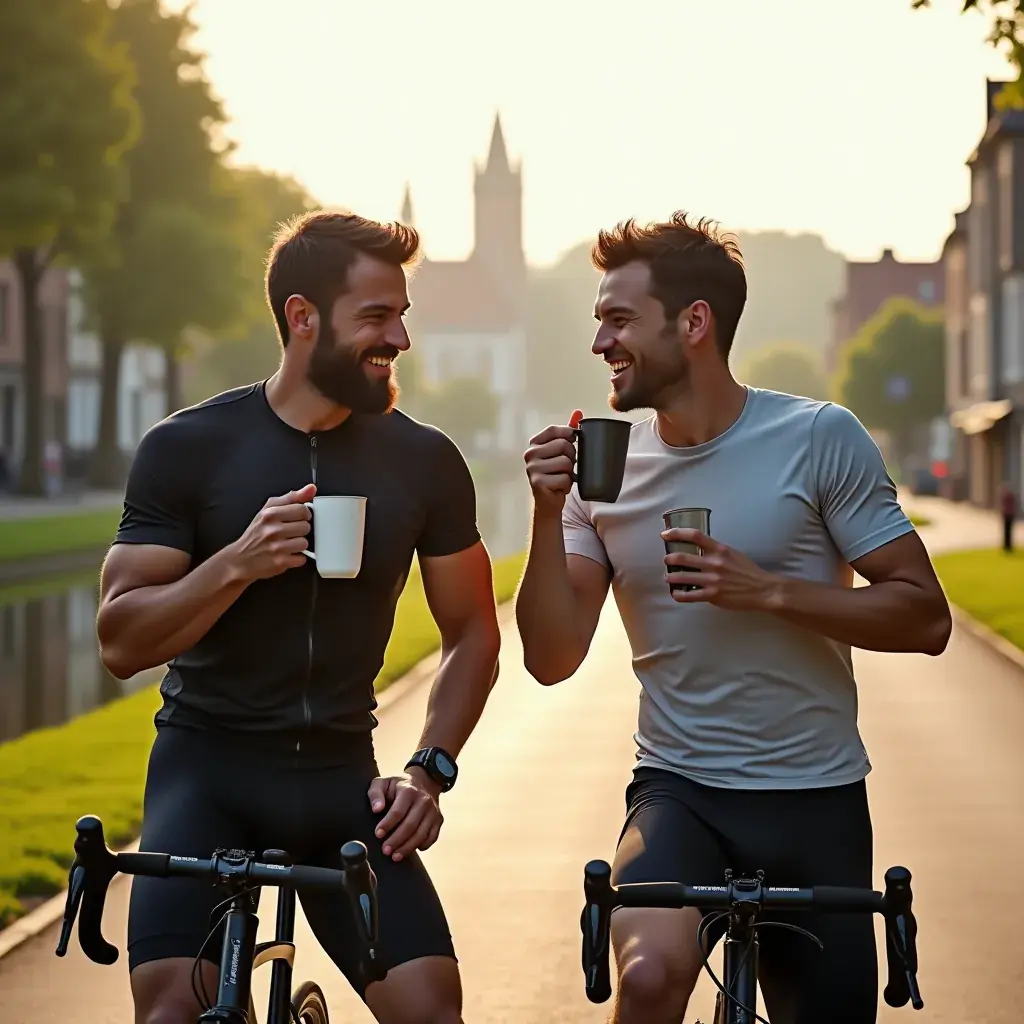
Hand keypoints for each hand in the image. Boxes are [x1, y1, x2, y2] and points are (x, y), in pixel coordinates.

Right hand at [227, 484, 314, 581]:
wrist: (240, 558)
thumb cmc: (256, 533)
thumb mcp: (268, 510)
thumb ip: (291, 498)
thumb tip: (311, 488)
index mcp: (270, 514)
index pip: (302, 509)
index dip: (303, 515)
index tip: (297, 518)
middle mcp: (273, 530)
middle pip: (306, 527)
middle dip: (300, 531)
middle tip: (288, 533)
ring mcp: (276, 547)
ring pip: (305, 543)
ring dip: (298, 545)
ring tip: (286, 544)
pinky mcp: (280, 562)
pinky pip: (301, 559)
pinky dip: (296, 559)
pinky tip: (286, 555)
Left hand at [368, 769, 443, 862]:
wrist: (423, 781)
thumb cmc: (397, 786)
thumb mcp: (383, 783)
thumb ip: (375, 794)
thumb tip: (376, 809)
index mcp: (408, 790)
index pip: (398, 811)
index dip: (387, 824)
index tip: (378, 834)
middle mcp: (424, 800)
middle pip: (410, 825)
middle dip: (396, 840)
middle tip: (385, 850)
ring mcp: (433, 811)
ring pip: (421, 834)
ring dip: (407, 847)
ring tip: (395, 856)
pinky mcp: (439, 820)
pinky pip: (432, 837)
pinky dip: (422, 846)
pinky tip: (410, 850)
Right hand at [524, 410, 582, 515]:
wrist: (548, 504)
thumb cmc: (556, 474)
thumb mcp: (561, 452)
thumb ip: (567, 432)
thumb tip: (578, 412)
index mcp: (534, 444)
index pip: (555, 430)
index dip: (569, 436)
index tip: (572, 445)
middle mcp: (529, 454)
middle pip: (563, 445)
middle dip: (571, 458)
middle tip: (565, 468)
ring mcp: (532, 468)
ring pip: (566, 462)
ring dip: (569, 473)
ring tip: (561, 478)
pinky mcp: (538, 483)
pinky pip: (565, 478)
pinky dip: (567, 485)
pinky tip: (559, 488)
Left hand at [662, 529, 781, 611]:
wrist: (762, 590)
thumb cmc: (748, 571)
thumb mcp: (732, 554)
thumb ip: (716, 551)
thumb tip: (699, 548)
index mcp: (719, 549)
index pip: (695, 535)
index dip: (677, 533)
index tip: (665, 534)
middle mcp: (714, 563)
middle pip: (683, 557)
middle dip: (669, 559)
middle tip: (667, 560)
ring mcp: (713, 580)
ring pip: (682, 577)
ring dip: (670, 577)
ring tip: (668, 577)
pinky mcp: (713, 595)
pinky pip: (689, 596)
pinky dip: (678, 595)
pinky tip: (675, 594)